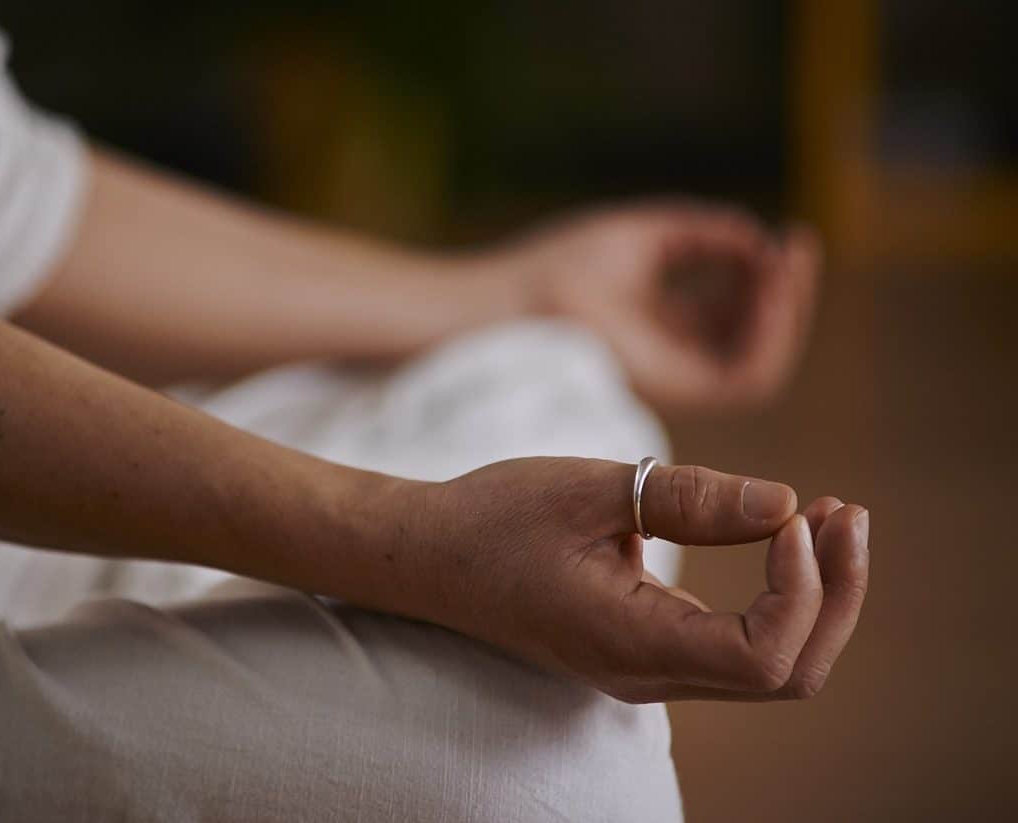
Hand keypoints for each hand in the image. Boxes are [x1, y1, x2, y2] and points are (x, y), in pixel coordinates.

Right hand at [409, 458, 867, 702]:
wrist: (430, 556)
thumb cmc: (494, 517)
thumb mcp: (589, 489)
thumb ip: (689, 499)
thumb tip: (786, 503)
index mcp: (628, 641)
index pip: (763, 657)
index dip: (804, 590)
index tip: (792, 515)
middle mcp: (647, 672)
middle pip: (788, 674)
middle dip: (836, 596)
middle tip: (846, 511)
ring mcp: (648, 668)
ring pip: (772, 666)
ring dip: (817, 596)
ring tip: (829, 517)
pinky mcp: (647, 647)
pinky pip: (740, 645)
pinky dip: (780, 596)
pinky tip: (786, 536)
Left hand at [503, 202, 820, 411]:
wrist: (512, 301)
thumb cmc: (556, 267)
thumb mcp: (645, 235)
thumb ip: (704, 233)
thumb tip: (759, 239)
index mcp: (662, 324)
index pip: (735, 310)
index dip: (768, 274)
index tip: (788, 234)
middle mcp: (673, 358)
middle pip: (753, 337)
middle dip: (787, 292)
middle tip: (797, 245)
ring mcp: (674, 381)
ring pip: (759, 364)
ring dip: (786, 315)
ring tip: (786, 265)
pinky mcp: (672, 396)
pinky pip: (745, 381)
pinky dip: (770, 339)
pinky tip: (772, 292)